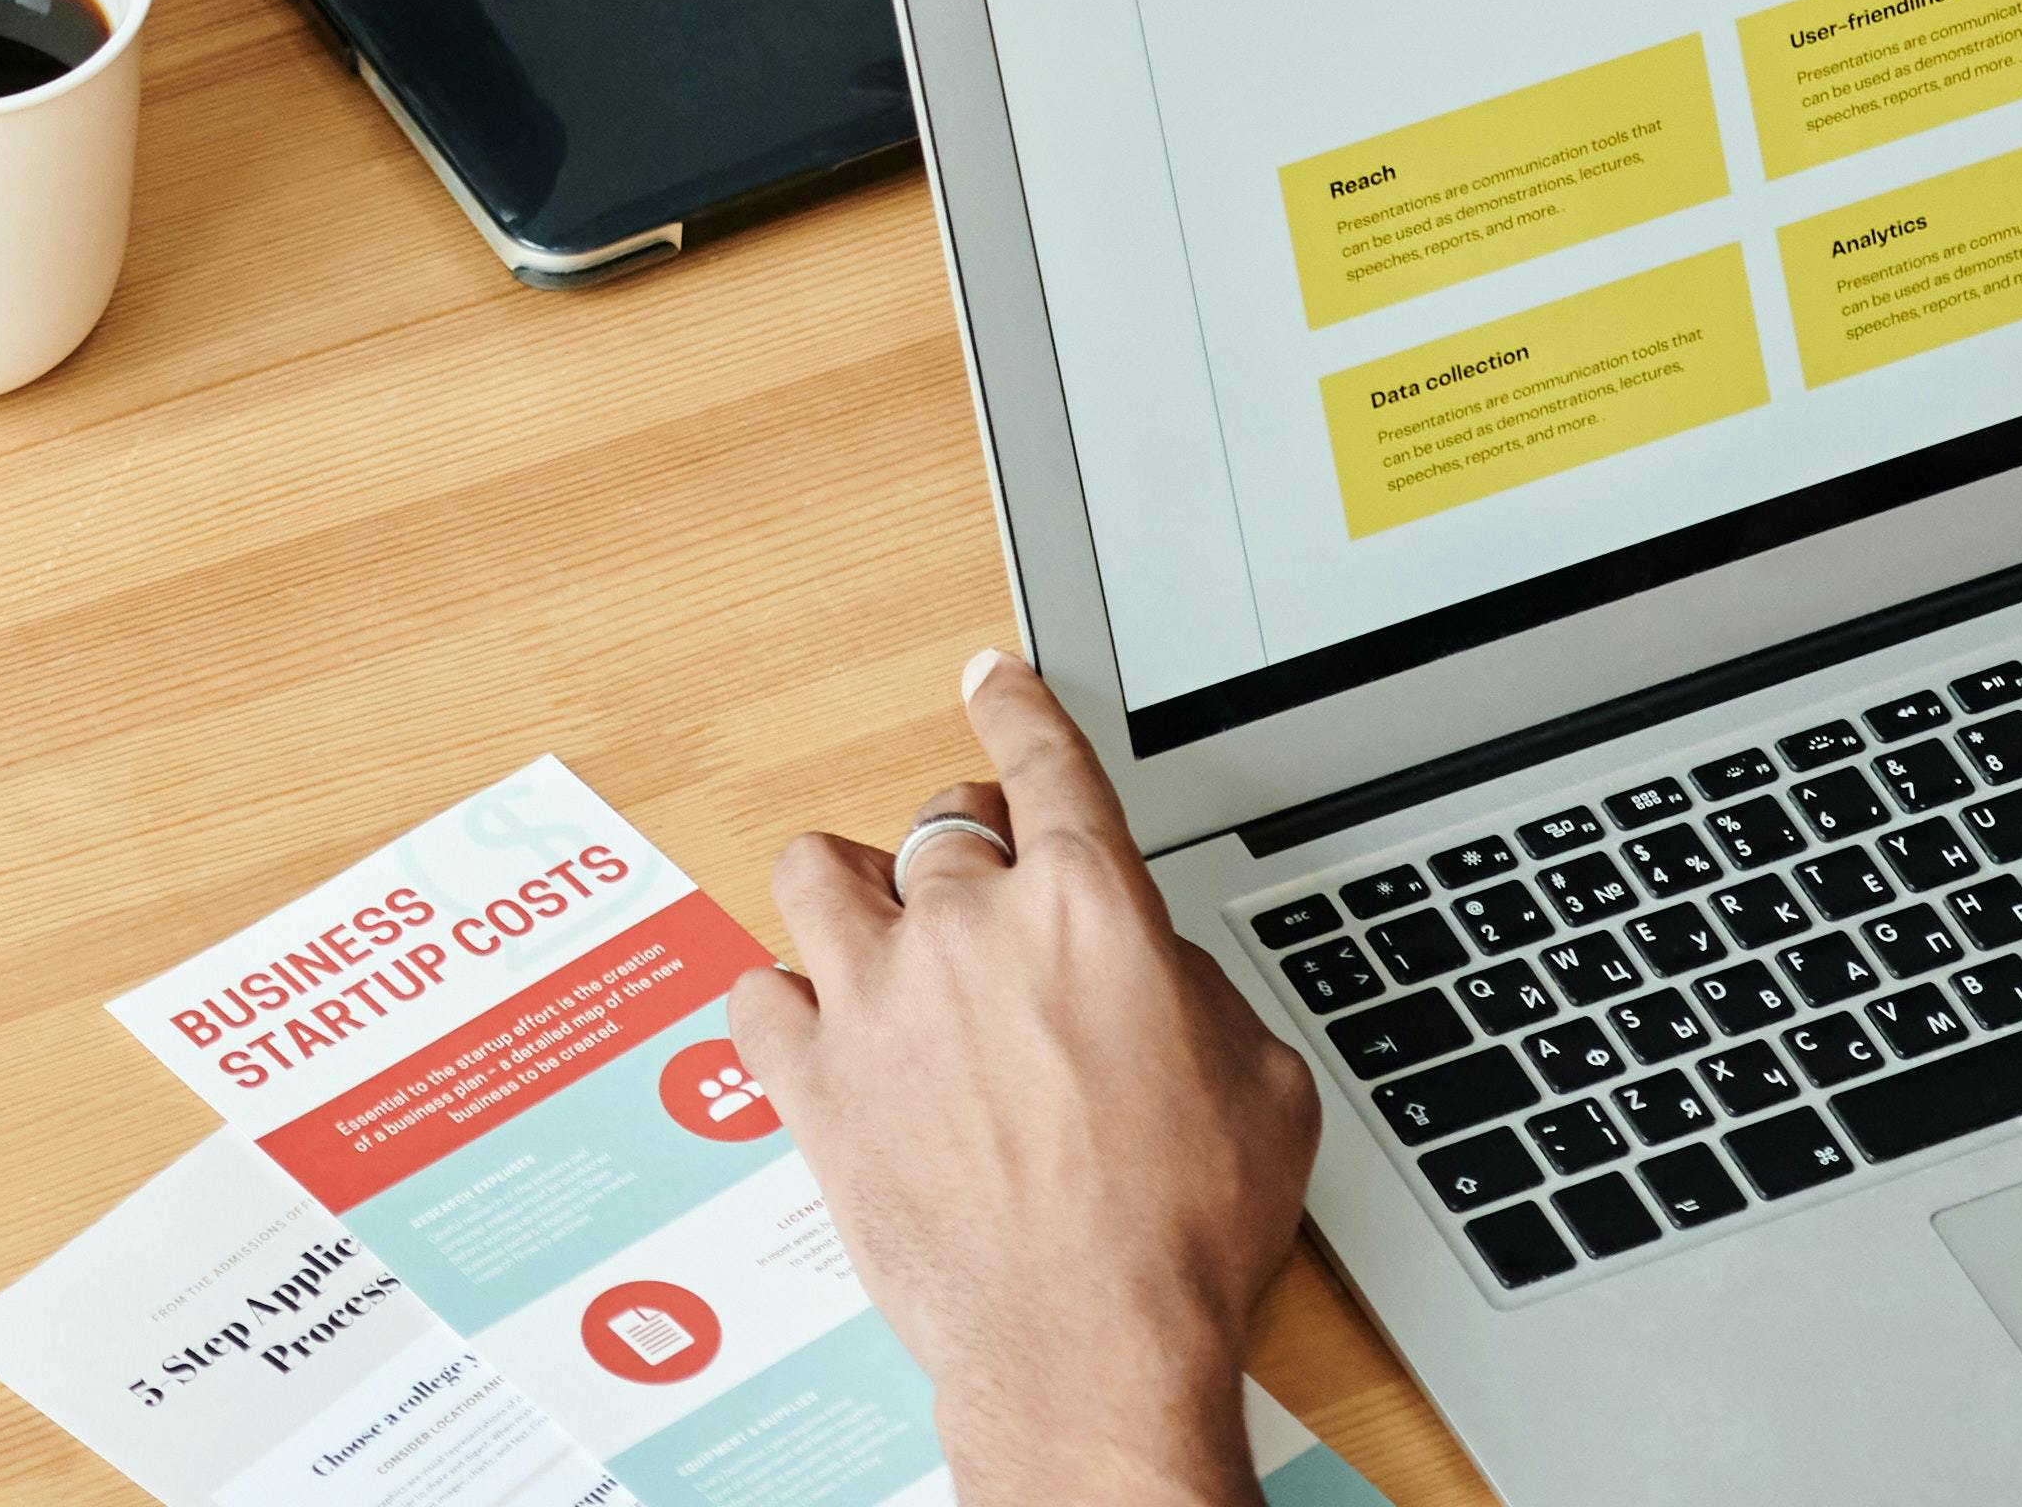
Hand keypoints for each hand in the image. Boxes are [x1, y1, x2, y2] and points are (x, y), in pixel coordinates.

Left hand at [729, 658, 1315, 1506]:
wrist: (1086, 1344)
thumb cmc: (1179, 1234)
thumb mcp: (1263, 1088)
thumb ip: (1200, 995)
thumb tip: (1158, 975)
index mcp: (1090, 909)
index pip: (1042, 761)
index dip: (1015, 708)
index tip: (992, 678)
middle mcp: (970, 927)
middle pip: (937, 822)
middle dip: (960, 835)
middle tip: (980, 884)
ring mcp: (877, 998)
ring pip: (819, 872)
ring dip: (849, 887)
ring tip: (871, 923)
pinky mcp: (813, 1080)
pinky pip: (758, 995)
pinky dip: (782, 1000)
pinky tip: (812, 1022)